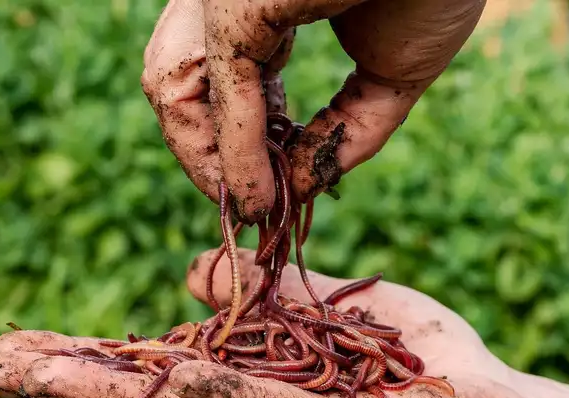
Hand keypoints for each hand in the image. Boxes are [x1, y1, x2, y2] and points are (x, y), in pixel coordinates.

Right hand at [0, 248, 551, 397]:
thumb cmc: (417, 366)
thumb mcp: (332, 314)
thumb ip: (267, 297)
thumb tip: (191, 274)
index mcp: (258, 394)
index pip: (162, 377)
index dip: (95, 362)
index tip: (27, 343)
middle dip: (79, 385)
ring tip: (51, 374)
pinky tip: (189, 378)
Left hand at [140, 0, 486, 221]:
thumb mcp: (390, 78)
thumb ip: (342, 135)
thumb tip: (299, 190)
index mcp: (267, 6)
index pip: (228, 83)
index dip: (243, 143)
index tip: (271, 185)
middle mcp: (234, 1)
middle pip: (185, 89)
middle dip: (212, 155)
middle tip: (249, 205)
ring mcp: (228, 0)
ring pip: (178, 90)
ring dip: (211, 160)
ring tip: (247, 205)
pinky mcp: (237, 7)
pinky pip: (223, 90)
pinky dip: (238, 151)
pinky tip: (256, 193)